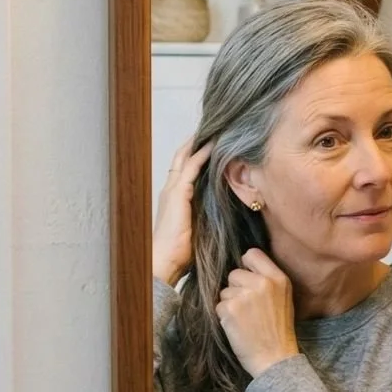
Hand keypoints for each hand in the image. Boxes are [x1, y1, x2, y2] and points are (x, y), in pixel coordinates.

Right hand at [153, 138, 211, 286]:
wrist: (165, 262)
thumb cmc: (180, 253)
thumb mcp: (198, 229)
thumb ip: (207, 216)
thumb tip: (227, 213)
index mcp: (173, 198)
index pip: (184, 169)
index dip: (195, 154)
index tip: (210, 142)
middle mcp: (170, 190)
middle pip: (182, 157)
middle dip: (195, 142)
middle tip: (212, 129)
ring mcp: (172, 190)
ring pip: (185, 157)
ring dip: (199, 143)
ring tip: (215, 130)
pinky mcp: (178, 193)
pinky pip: (190, 166)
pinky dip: (202, 154)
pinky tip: (214, 145)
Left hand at [216, 249, 299, 377]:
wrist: (275, 359)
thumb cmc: (278, 332)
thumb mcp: (283, 299)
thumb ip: (268, 281)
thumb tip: (244, 267)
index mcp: (279, 278)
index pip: (252, 254)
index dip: (246, 266)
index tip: (247, 280)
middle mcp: (263, 283)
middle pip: (234, 273)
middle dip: (236, 289)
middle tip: (249, 309)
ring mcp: (246, 295)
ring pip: (224, 291)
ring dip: (229, 304)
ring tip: (245, 320)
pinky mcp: (230, 309)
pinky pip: (218, 306)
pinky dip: (224, 317)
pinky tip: (238, 327)